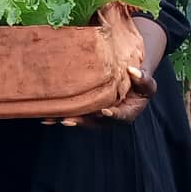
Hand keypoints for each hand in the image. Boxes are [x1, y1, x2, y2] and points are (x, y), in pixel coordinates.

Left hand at [41, 65, 157, 127]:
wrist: (126, 77)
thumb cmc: (137, 80)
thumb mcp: (145, 80)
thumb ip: (142, 78)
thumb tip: (133, 70)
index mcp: (127, 112)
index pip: (120, 116)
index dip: (112, 115)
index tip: (104, 110)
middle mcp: (109, 117)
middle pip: (95, 121)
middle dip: (82, 121)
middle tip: (68, 119)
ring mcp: (95, 115)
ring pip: (81, 119)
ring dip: (67, 119)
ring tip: (53, 118)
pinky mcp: (84, 110)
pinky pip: (72, 114)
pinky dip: (59, 116)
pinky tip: (45, 117)